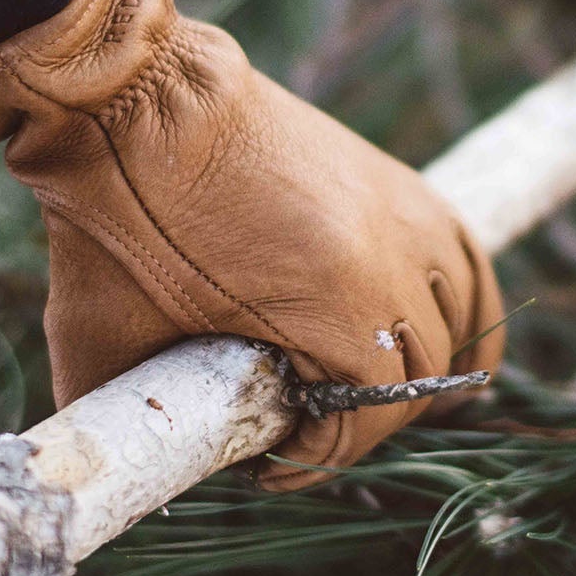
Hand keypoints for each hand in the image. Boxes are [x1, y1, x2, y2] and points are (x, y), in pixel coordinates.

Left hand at [0, 0, 503, 487]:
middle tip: (304, 429)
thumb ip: (141, 415)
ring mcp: (402, 212)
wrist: (132, 100)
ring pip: (463, 318)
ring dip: (428, 368)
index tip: (271, 463)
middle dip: (366, 419)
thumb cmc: (116, 223)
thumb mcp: (110, 341)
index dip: (323, 456)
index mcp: (335, 298)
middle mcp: (391, 254)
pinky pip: (465, 259)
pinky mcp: (398, 183)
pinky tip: (433, 333)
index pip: (370, 415)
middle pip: (421, 374)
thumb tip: (143, 475)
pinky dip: (460, 305)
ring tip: (373, 393)